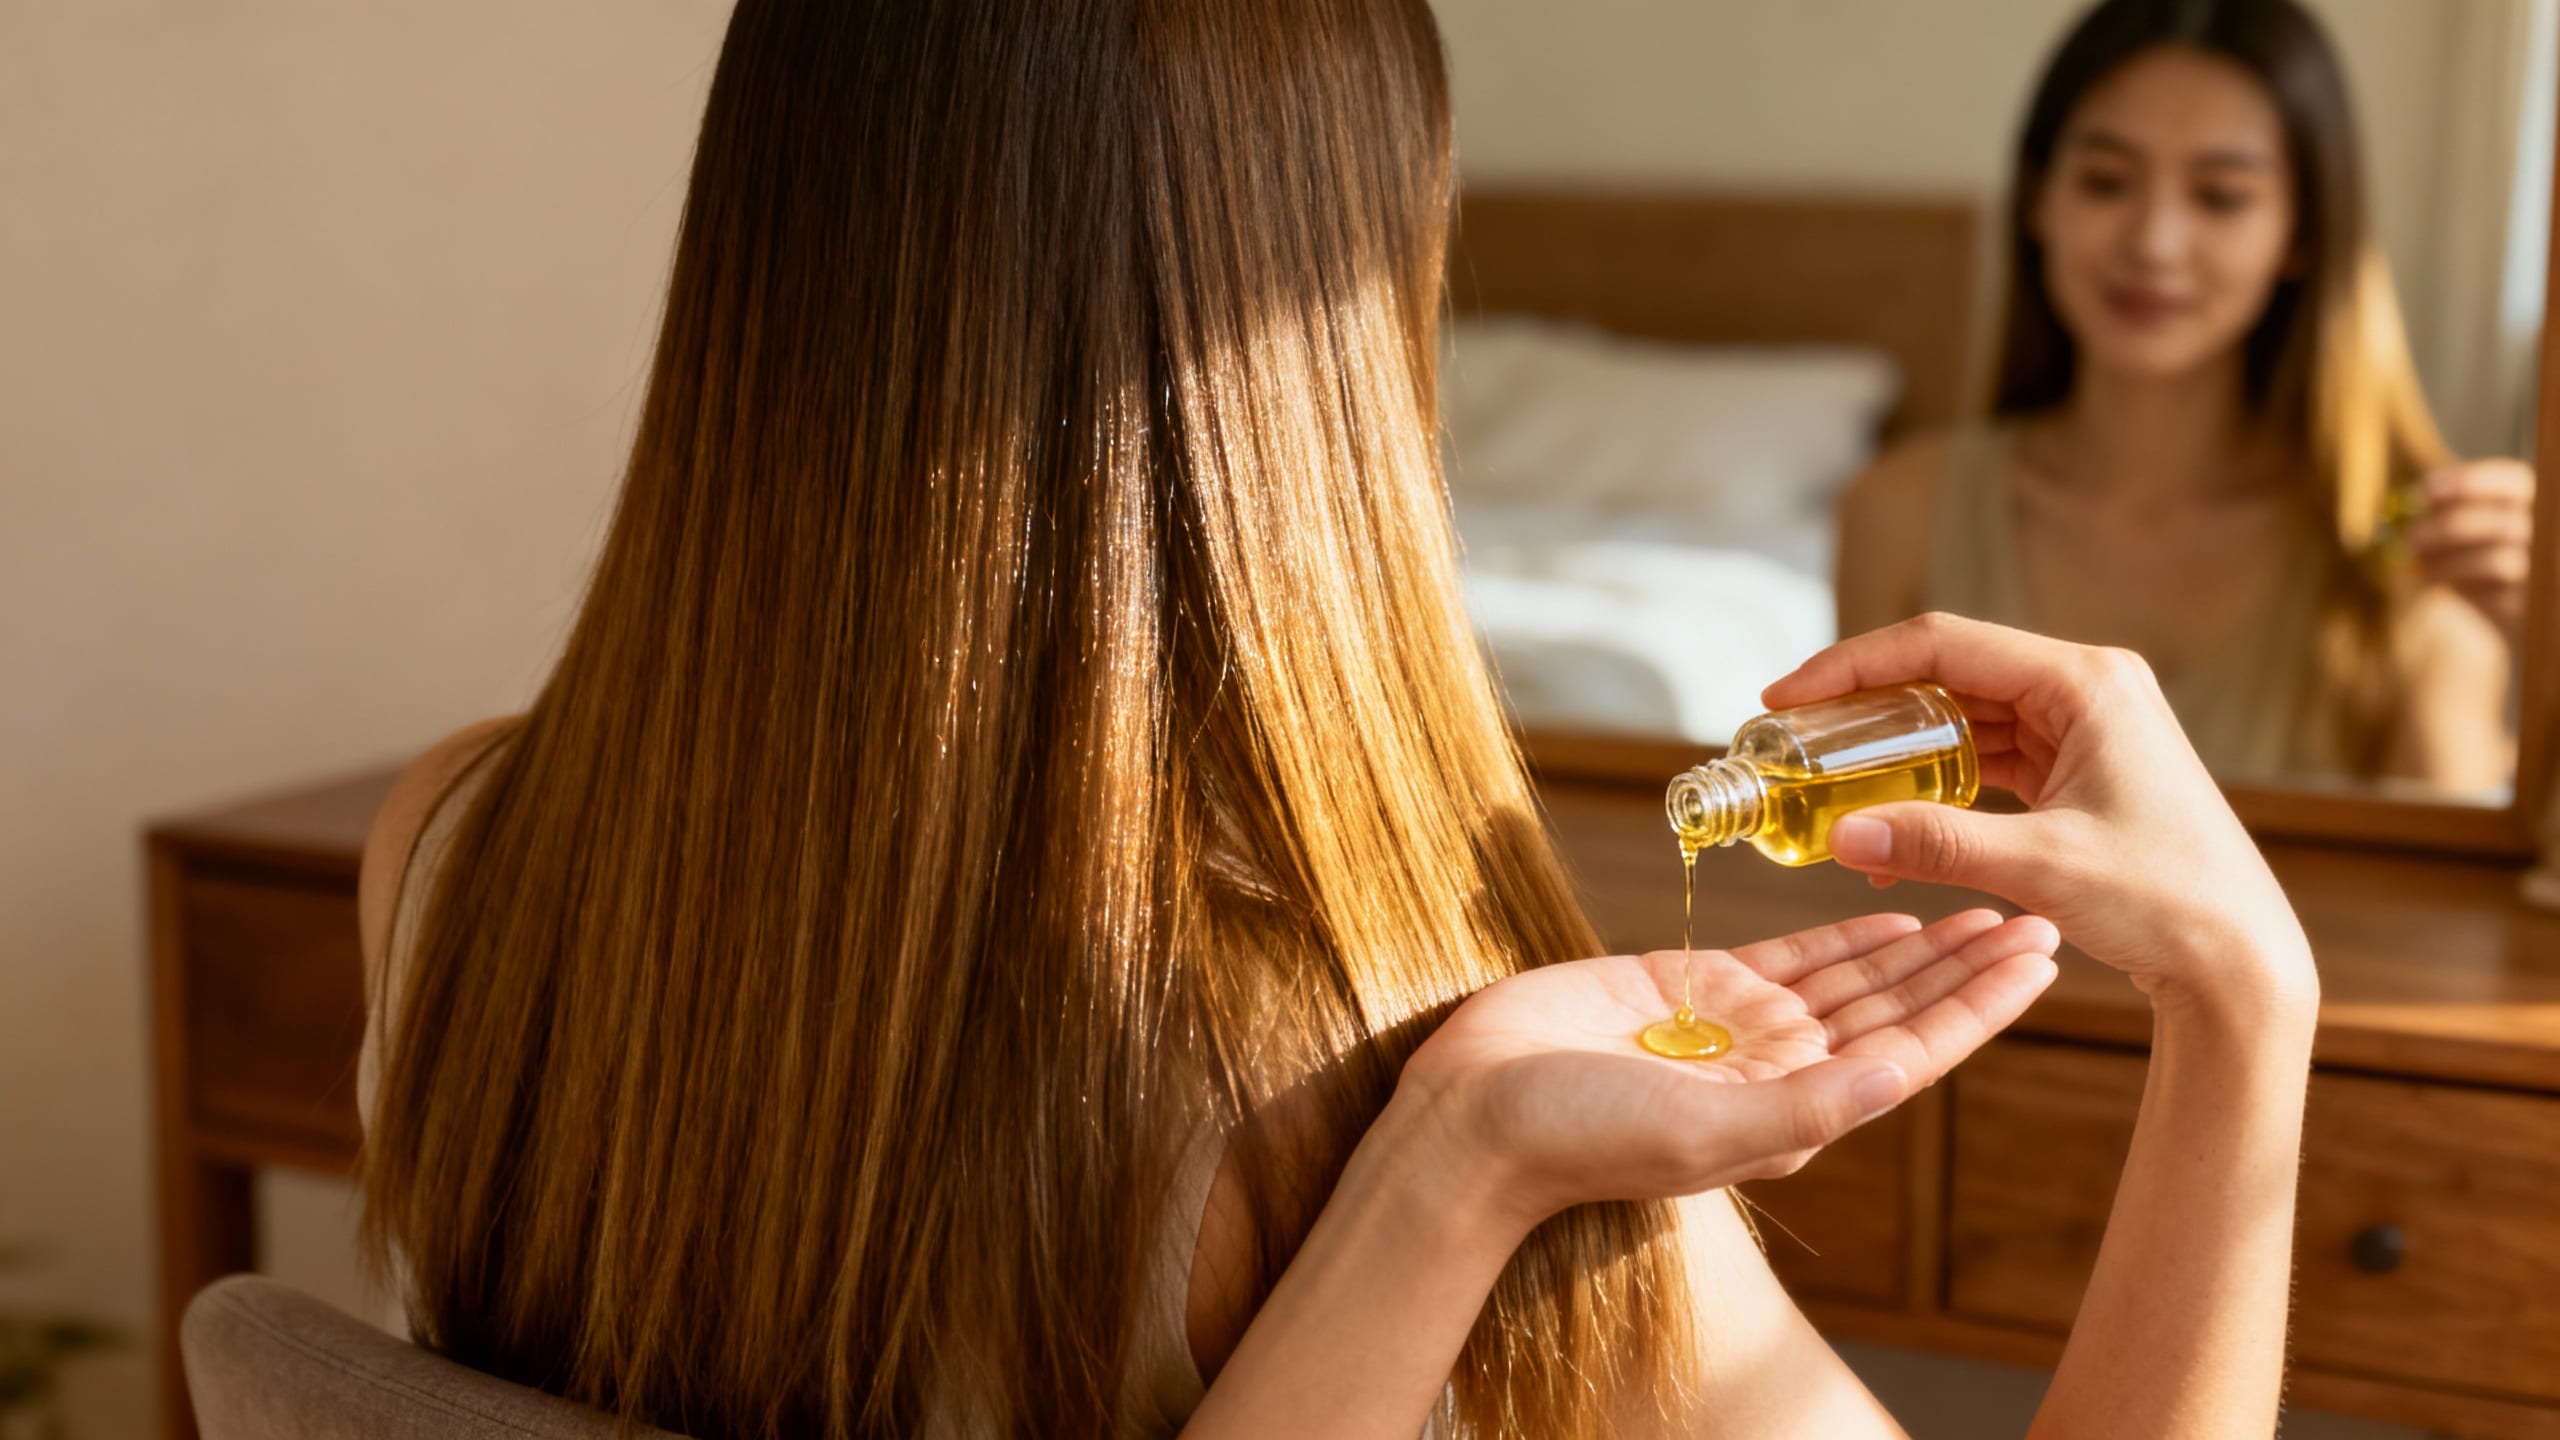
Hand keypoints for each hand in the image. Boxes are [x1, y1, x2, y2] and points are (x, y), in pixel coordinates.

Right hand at [1396, 909, 2057, 1231]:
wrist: (1476, 1114)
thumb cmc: (1578, 1140)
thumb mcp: (1704, 1134)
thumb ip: (1807, 1106)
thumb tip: (1904, 1073)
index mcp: (1796, 1111)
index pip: (1912, 1050)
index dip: (1979, 1005)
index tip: (2040, 960)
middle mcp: (1780, 1068)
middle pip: (1897, 1007)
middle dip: (1968, 963)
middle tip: (2038, 913)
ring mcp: (1738, 1026)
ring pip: (1852, 976)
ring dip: (1920, 943)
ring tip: (1986, 903)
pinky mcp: (1690, 985)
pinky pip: (1786, 952)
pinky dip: (1841, 931)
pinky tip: (1892, 910)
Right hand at [1760, 613, 2315, 1020]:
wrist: (2241, 962)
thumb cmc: (2170, 903)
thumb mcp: (2041, 867)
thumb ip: (1934, 842)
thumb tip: (1839, 835)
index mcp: (2087, 682)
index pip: (1943, 644)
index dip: (1854, 665)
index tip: (1787, 697)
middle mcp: (2089, 689)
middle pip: (1950, 672)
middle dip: (1868, 705)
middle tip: (1796, 738)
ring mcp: (2087, 729)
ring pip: (1965, 716)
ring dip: (1900, 745)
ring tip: (1832, 776)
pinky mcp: (2083, 770)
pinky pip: (1990, 757)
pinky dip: (1938, 781)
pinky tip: (1894, 816)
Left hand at [2409, 459, 2532, 649]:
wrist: (2501, 599)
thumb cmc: (2477, 547)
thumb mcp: (2467, 519)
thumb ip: (2449, 504)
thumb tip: (2423, 496)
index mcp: (2535, 500)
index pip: (2513, 481)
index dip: (2470, 482)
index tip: (2428, 489)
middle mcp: (2545, 532)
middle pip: (2501, 523)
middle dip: (2448, 528)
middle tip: (2413, 535)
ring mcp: (2541, 569)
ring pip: (2496, 562)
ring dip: (2448, 563)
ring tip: (2419, 564)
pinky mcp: (2527, 604)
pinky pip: (2493, 596)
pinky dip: (2458, 589)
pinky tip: (2437, 584)